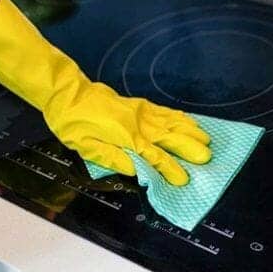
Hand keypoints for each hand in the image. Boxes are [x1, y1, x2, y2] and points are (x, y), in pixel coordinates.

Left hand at [0, 0, 211, 185]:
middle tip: (207, 159)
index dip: (170, 169)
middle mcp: (137, 123)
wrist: (65, 92)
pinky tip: (188, 121)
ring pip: (170, 122)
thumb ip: (111, 158)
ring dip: (189, 131)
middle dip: (188, 148)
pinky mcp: (137, 104)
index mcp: (125, 137)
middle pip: (169, 137)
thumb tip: (135, 169)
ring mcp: (139, 112)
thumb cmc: (71, 122)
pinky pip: (163, 110)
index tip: (184, 179)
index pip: (153, 156)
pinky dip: (179, 116)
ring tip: (206, 139)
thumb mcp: (84, 146)